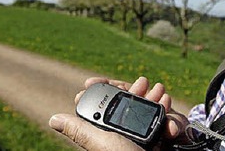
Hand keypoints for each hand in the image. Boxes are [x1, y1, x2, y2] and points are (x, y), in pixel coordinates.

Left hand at [49, 76, 189, 149]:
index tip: (106, 80)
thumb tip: (54, 119)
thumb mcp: (100, 143)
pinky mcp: (163, 139)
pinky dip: (171, 116)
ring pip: (150, 108)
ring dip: (156, 98)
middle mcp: (126, 134)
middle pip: (130, 103)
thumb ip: (80, 130)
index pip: (106, 106)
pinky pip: (167, 120)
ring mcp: (146, 136)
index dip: (108, 90)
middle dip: (137, 90)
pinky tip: (170, 111)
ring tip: (161, 93)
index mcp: (108, 134)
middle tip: (143, 82)